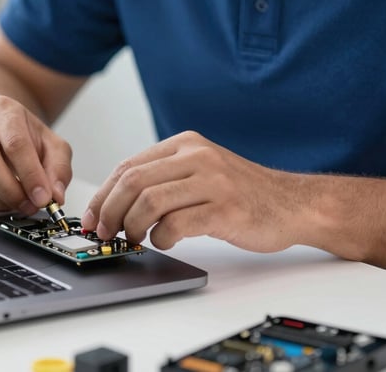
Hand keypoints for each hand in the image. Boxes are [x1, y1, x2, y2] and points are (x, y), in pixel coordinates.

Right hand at [0, 95, 72, 214]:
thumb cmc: (24, 136)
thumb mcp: (52, 145)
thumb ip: (58, 169)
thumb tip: (54, 196)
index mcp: (2, 109)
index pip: (14, 144)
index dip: (30, 175)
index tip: (43, 197)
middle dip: (11, 192)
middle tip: (29, 206)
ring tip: (17, 203)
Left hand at [81, 131, 304, 252]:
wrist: (293, 204)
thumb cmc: (241, 193)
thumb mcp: (200, 171)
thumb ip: (163, 178)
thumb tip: (113, 203)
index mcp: (185, 143)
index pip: (128, 166)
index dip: (102, 195)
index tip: (92, 217)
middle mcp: (197, 156)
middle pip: (133, 182)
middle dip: (109, 211)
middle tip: (104, 233)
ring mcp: (213, 181)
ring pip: (150, 201)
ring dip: (131, 226)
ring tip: (133, 239)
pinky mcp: (226, 208)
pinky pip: (177, 224)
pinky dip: (161, 238)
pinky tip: (164, 241)